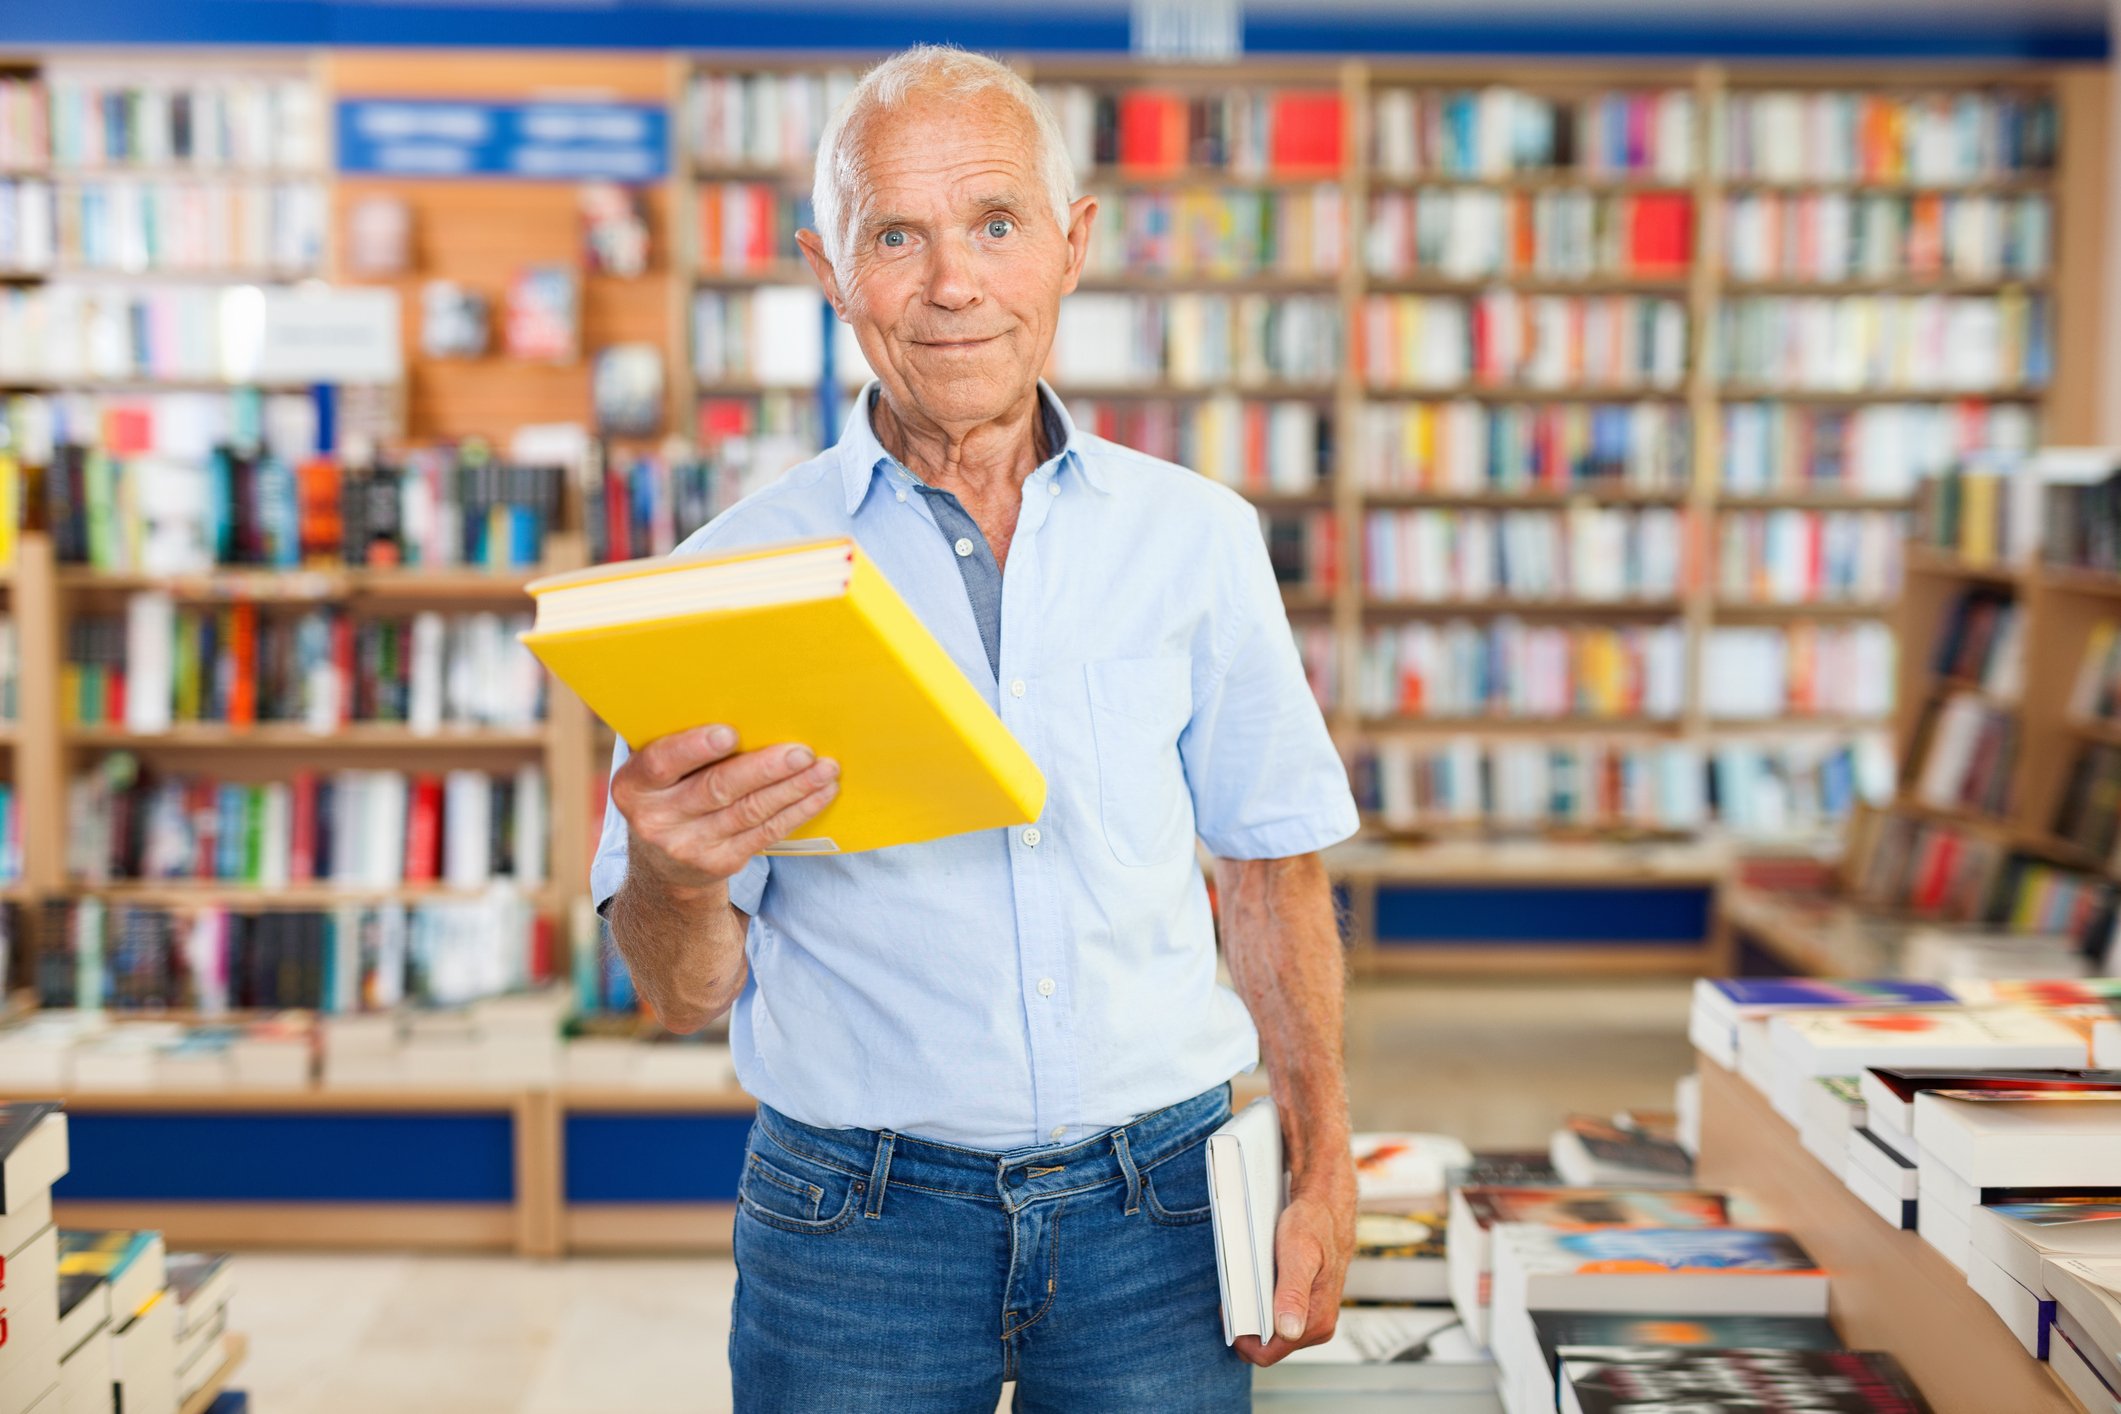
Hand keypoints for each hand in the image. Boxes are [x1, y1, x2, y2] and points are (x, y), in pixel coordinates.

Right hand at [610, 725, 839, 891]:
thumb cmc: (668, 792)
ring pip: (750, 811)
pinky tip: (821, 792)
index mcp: (633, 785)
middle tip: (801, 751)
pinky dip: (798, 810)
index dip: (694, 748)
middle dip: (764, 769)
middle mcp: (656, 819)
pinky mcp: (720, 863)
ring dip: (793, 788)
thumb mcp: (658, 771)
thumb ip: (681, 743)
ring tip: (824, 768)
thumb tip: (741, 697)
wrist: (663, 865)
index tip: (731, 733)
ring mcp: (689, 846)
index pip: (661, 764)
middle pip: (717, 789)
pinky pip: (765, 832)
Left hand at [1231, 1173, 1355, 1366]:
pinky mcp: (1305, 1308)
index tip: (1228, 1312)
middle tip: (1233, 1297)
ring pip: (1270, 1333)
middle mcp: (1317, 1327)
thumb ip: (1293, 1293)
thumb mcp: (1298, 1253)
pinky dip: (1261, 1305)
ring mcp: (1311, 1319)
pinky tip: (1257, 1284)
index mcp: (1316, 1322)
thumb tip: (1289, 1330)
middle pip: (1267, 1346)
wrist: (1325, 1210)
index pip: (1266, 1354)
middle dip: (1245, 1326)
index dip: (1242, 1338)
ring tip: (1245, 1286)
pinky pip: (1275, 1318)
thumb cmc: (1313, 1227)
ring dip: (1252, 1314)